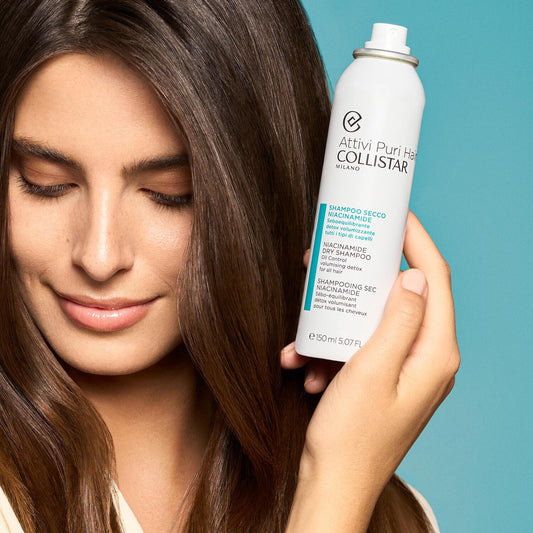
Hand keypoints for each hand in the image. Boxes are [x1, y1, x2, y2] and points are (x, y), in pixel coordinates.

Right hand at [284, 211, 459, 530]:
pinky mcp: (382, 377)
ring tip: (304, 326)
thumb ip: (399, 320)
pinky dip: (331, 346)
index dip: (417, 241)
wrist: (332, 484)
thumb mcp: (371, 370)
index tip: (395, 215)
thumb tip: (414, 275)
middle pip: (403, 295)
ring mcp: (404, 369)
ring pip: (374, 320)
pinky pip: (359, 345)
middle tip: (333, 256)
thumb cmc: (351, 436)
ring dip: (337, 317)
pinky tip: (303, 362)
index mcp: (435, 353)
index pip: (435, 280)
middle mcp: (426, 358)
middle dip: (366, 276)